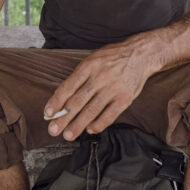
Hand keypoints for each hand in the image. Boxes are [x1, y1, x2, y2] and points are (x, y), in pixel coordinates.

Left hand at [43, 38, 157, 140]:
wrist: (141, 54)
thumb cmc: (113, 57)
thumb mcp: (93, 59)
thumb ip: (80, 76)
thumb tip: (62, 98)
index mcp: (89, 65)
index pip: (68, 86)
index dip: (56, 101)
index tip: (47, 113)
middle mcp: (100, 77)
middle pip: (78, 101)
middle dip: (63, 118)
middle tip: (53, 130)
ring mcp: (113, 88)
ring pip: (91, 111)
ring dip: (78, 125)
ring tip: (68, 135)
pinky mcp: (125, 98)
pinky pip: (109, 116)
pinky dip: (98, 125)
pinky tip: (89, 130)